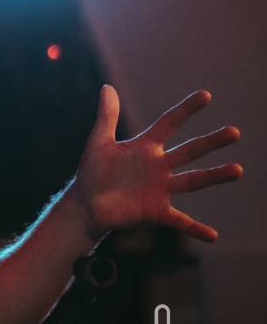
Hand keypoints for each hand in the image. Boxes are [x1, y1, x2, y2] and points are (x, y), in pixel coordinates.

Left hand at [68, 85, 241, 242]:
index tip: (206, 95)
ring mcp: (160, 189)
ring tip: (238, 170)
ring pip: (193, 181)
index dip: (186, 109)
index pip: (170, 123)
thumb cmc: (92, 172)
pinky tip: (212, 236)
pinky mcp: (156, 211)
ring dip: (214, 176)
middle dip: (212, 142)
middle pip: (190, 150)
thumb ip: (106, 116)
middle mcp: (159, 166)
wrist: (86, 204)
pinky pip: (180, 221)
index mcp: (146, 147)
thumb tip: (107, 86)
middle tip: (235, 132)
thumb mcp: (98, 142)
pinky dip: (195, 229)